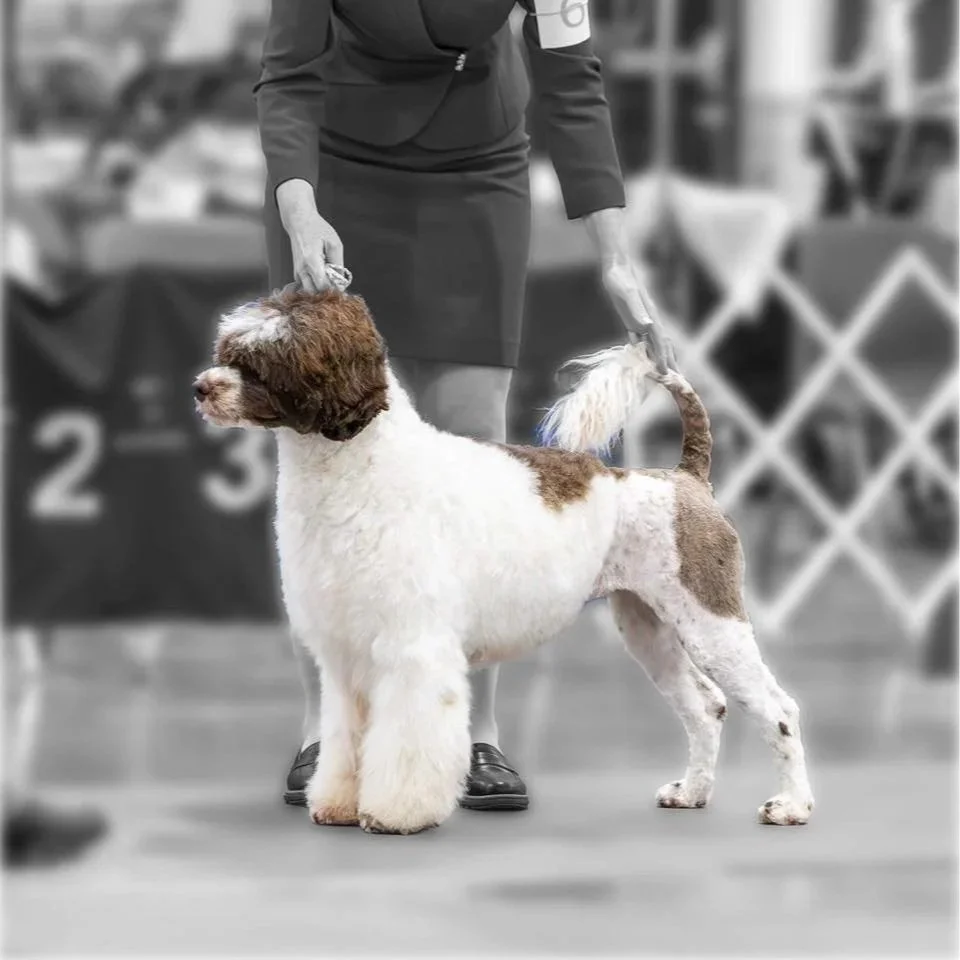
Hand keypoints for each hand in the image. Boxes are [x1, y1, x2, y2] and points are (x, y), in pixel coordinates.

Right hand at [276, 179, 343, 292]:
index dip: (334, 289)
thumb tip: (341, 281)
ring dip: (321, 290)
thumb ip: (338, 264)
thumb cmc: (317, 230)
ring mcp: (297, 273)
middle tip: (337, 285)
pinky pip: (308, 287)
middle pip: (315, 293)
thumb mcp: (334, 244)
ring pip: (311, 292)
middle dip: (327, 292)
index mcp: (311, 261)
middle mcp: (301, 269)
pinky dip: (316, 286)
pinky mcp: (297, 274)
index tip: (342, 287)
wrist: (299, 223)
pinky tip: (323, 277)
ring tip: (330, 280)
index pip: (323, 286)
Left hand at [601, 259, 677, 374]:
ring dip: (659, 359)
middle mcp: (650, 321)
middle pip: (662, 346)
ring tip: (664, 375)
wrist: (617, 267)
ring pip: (653, 344)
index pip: (660, 342)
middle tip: (677, 381)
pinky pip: (639, 339)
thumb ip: (637, 310)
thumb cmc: (621, 279)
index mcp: (651, 316)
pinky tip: (642, 360)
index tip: (668, 375)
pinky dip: (643, 351)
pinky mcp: (632, 319)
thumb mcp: (627, 294)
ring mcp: (642, 321)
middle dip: (670, 363)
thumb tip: (648, 326)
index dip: (664, 358)